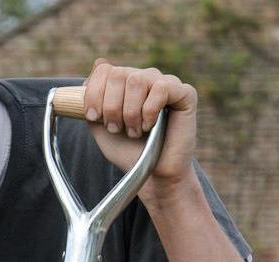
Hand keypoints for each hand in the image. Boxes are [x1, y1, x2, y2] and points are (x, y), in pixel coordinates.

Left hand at [82, 59, 197, 197]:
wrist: (152, 175)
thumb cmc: (129, 152)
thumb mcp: (101, 128)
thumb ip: (93, 102)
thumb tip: (94, 68)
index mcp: (125, 85)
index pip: (104, 70)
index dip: (95, 93)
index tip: (95, 118)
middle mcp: (145, 79)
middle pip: (118, 74)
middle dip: (111, 107)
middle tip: (117, 129)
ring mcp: (165, 83)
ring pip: (137, 79)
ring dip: (130, 112)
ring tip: (135, 131)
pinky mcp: (185, 93)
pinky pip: (161, 88)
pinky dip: (149, 110)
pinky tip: (151, 125)